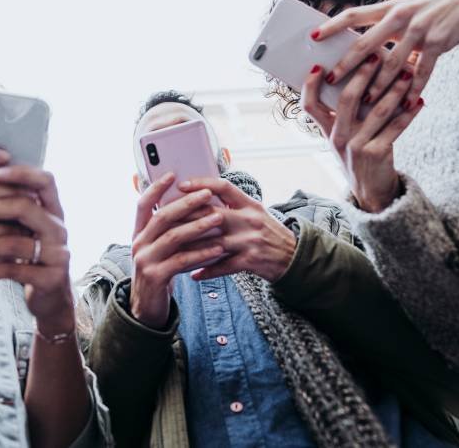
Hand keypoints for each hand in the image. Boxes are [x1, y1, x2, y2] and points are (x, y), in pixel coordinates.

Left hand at [0, 166, 77, 335]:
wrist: (50, 296)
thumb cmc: (28, 255)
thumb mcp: (24, 228)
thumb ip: (9, 207)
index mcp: (53, 210)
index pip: (45, 181)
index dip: (22, 173)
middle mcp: (59, 228)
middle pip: (27, 207)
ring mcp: (58, 254)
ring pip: (16, 242)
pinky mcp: (50, 278)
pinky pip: (13, 269)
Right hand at [128, 173, 226, 328]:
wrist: (147, 308)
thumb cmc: (160, 271)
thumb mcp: (159, 248)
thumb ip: (168, 230)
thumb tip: (191, 203)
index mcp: (138, 233)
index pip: (143, 204)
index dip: (156, 188)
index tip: (172, 174)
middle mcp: (138, 244)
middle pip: (162, 217)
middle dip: (186, 204)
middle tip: (208, 194)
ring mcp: (144, 260)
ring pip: (173, 237)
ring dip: (198, 226)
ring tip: (218, 218)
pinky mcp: (155, 277)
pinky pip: (181, 260)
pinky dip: (201, 253)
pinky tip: (218, 248)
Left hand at [175, 177, 296, 282]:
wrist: (294, 257)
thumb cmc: (268, 233)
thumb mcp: (255, 212)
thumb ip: (233, 204)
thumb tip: (202, 194)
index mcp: (249, 204)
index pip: (223, 187)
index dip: (201, 184)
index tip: (181, 185)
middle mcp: (249, 219)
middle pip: (212, 214)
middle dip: (186, 217)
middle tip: (164, 220)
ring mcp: (250, 240)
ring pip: (213, 242)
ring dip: (190, 247)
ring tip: (171, 249)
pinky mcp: (251, 261)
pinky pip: (223, 266)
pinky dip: (206, 270)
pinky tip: (192, 274)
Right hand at [300, 54, 423, 212]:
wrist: (371, 193)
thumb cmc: (359, 157)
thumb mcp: (344, 138)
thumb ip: (346, 114)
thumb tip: (360, 79)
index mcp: (327, 131)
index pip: (309, 105)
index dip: (310, 85)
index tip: (319, 65)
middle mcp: (338, 137)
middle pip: (346, 99)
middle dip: (361, 74)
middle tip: (375, 56)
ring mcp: (357, 146)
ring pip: (376, 110)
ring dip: (394, 89)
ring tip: (406, 74)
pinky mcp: (377, 154)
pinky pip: (396, 127)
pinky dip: (409, 113)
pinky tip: (419, 101)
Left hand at [312, 0, 458, 104]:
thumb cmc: (439, 6)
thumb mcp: (410, 9)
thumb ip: (389, 26)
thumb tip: (365, 48)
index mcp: (390, 7)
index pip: (354, 14)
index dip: (332, 25)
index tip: (312, 36)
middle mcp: (401, 16)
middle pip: (366, 43)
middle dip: (347, 64)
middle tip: (331, 79)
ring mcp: (420, 30)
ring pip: (392, 63)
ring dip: (377, 85)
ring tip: (364, 102)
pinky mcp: (439, 43)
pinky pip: (422, 71)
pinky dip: (413, 89)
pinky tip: (406, 104)